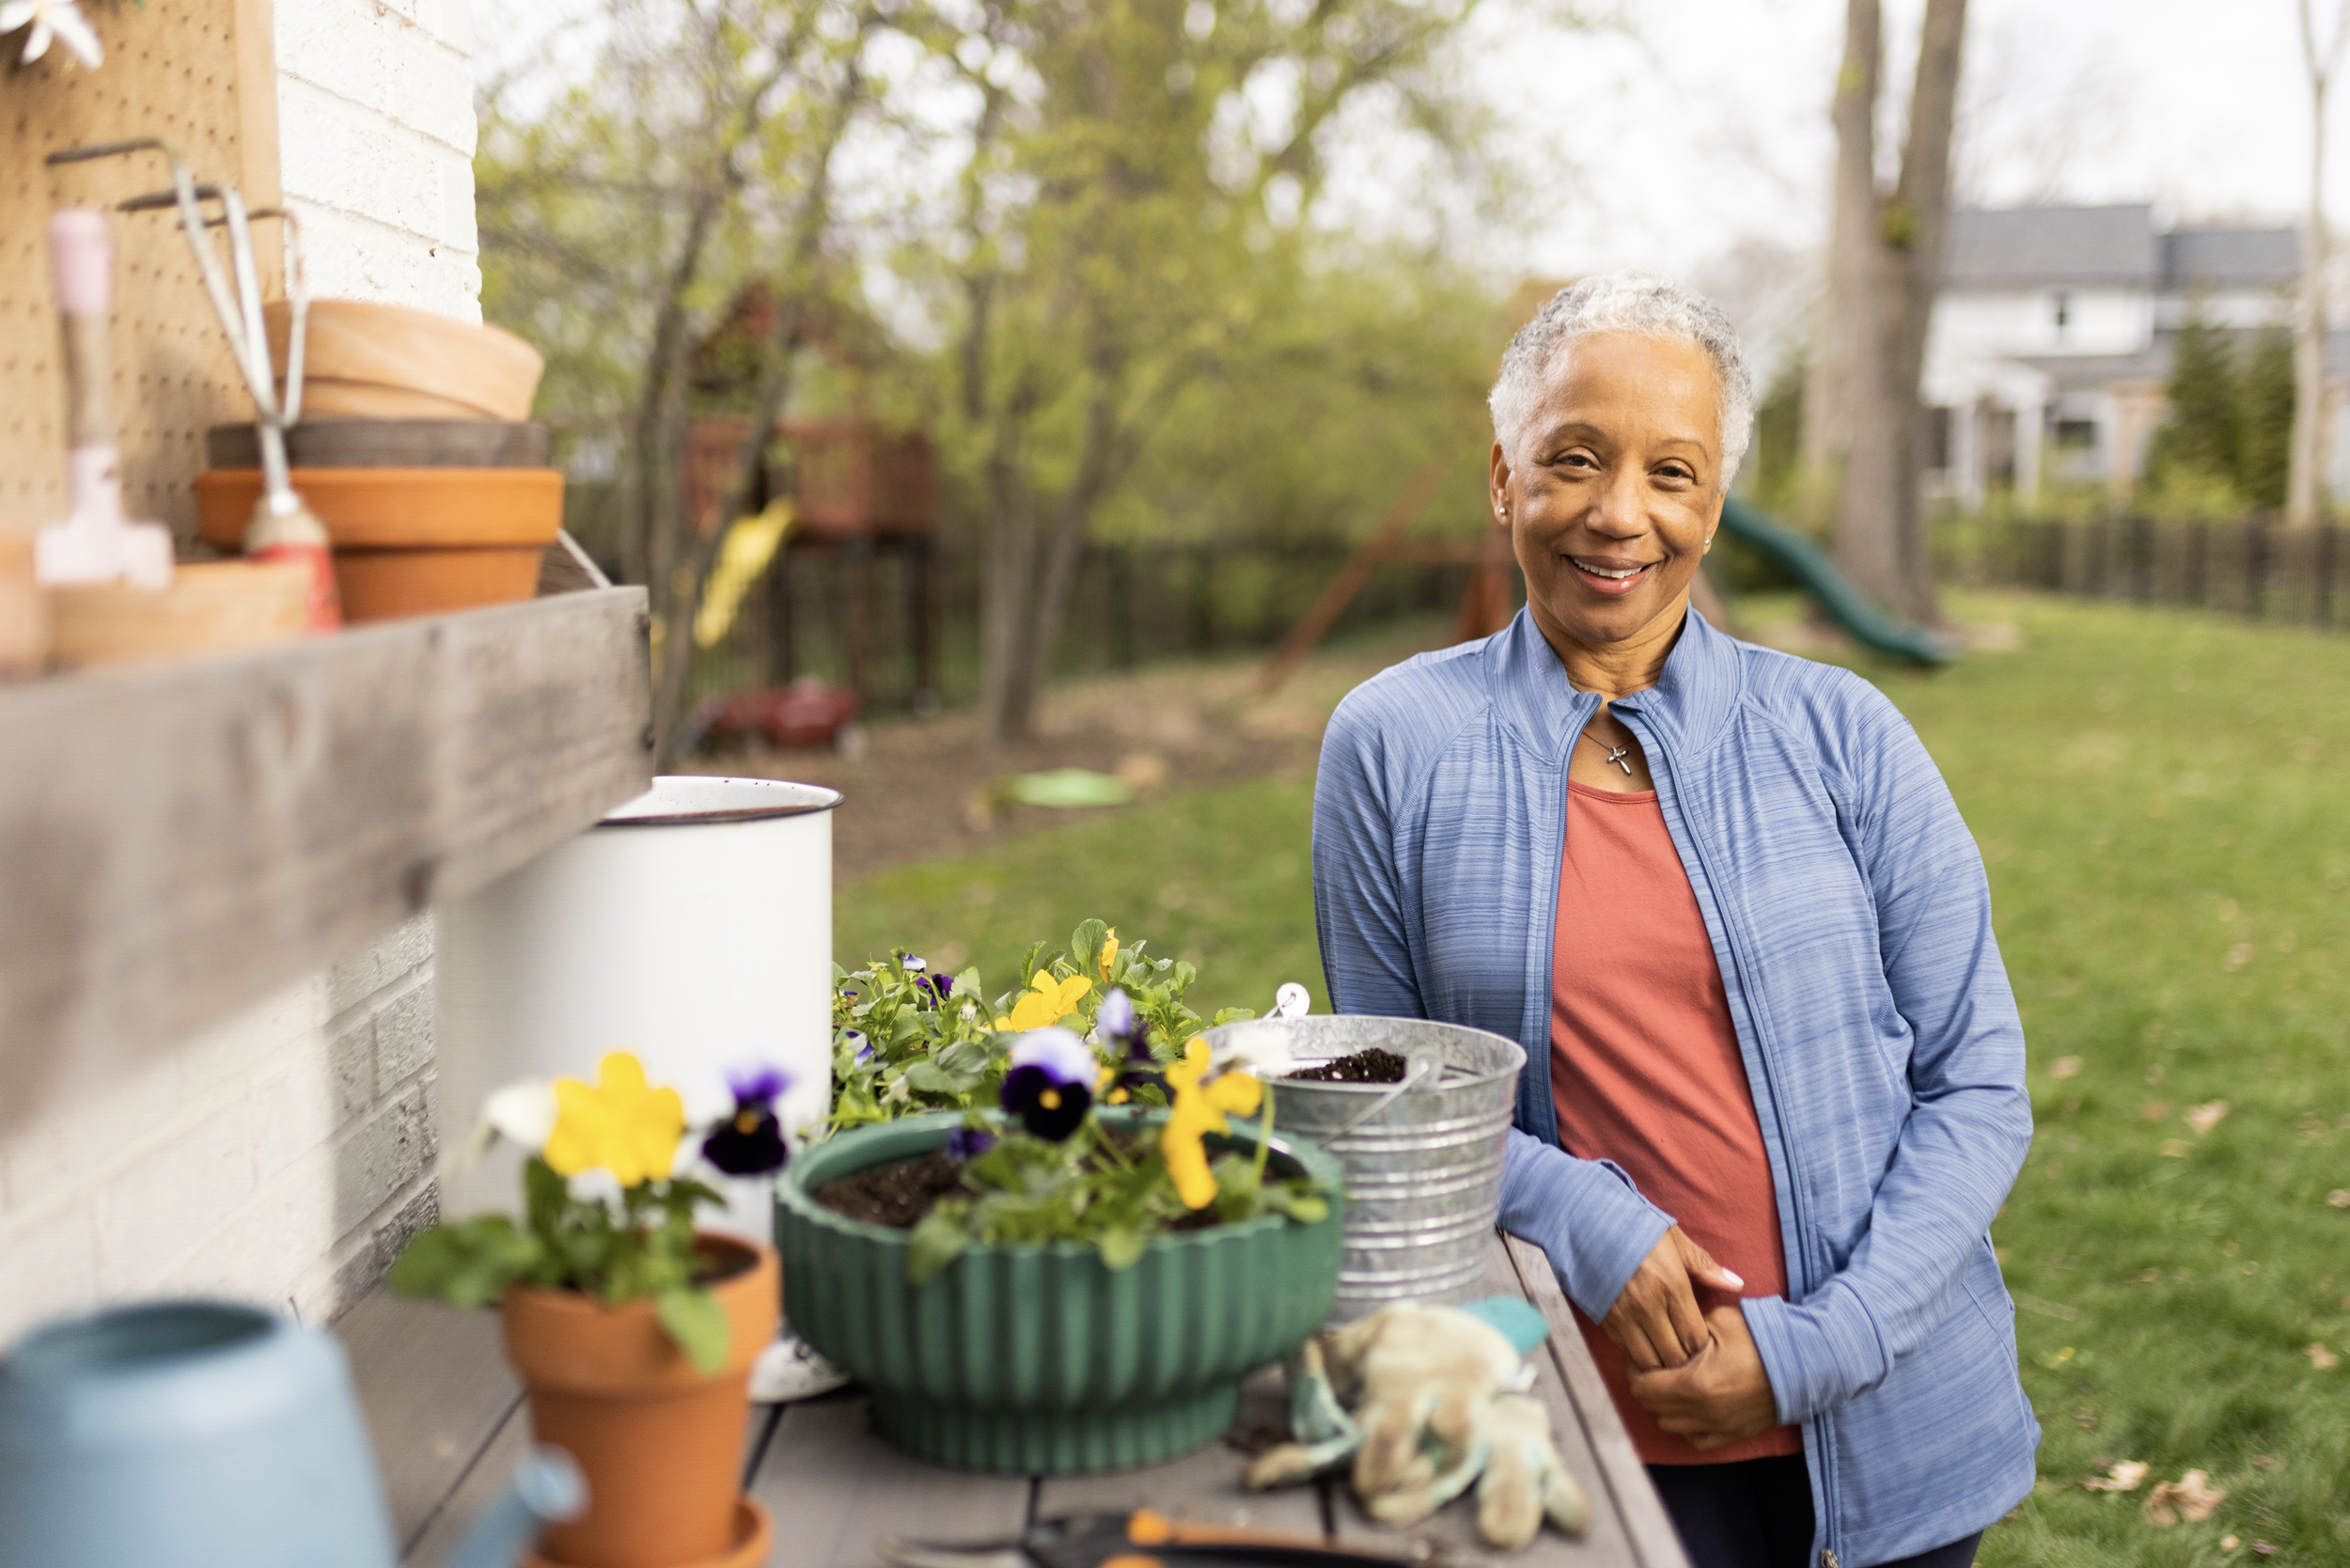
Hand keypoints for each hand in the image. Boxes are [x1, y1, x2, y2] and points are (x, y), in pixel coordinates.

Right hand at [1602, 1226, 1743, 1370]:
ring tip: (1668, 1357)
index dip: (1703, 1347)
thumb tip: (1737, 1284)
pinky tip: (1647, 1349)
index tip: (1704, 1344)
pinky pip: (1627, 1352)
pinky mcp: (1606, 1319)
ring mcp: (1624, 1315)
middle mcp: (1649, 1305)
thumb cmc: (1638, 1230)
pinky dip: (1639, 1357)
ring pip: (1650, 1361)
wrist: (1590, 1225)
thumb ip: (1705, 1266)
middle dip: (1685, 1361)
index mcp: (1672, 1286)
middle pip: (1675, 1355)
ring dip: (1662, 1363)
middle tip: (1689, 1356)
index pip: (1695, 1337)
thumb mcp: (1675, 1241)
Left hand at [1628, 1305, 1778, 1450]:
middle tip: (1654, 1367)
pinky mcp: (1733, 1435)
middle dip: (1647, 1386)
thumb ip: (1686, 1328)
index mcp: (1695, 1384)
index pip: (1643, 1387)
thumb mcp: (1719, 1321)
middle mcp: (1703, 1413)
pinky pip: (1695, 1440)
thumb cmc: (1762, 1338)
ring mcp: (1719, 1428)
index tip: (1641, 1356)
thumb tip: (1665, 1333)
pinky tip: (1693, 1405)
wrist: (1805, 1364)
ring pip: (1670, 1426)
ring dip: (1664, 1406)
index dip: (1636, 1370)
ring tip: (1673, 1384)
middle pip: (1652, 1407)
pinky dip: (1687, 1425)